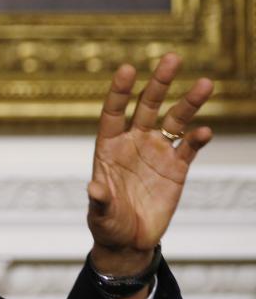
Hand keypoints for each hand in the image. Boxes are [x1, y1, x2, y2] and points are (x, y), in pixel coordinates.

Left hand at [88, 53, 213, 274]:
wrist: (129, 241)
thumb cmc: (107, 223)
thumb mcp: (99, 214)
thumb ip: (99, 201)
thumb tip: (93, 189)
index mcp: (108, 147)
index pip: (113, 113)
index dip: (120, 91)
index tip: (128, 69)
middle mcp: (133, 143)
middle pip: (147, 107)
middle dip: (159, 83)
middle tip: (172, 58)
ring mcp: (156, 152)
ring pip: (174, 120)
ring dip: (189, 102)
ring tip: (205, 83)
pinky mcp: (176, 168)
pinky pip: (188, 147)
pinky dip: (197, 139)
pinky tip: (205, 131)